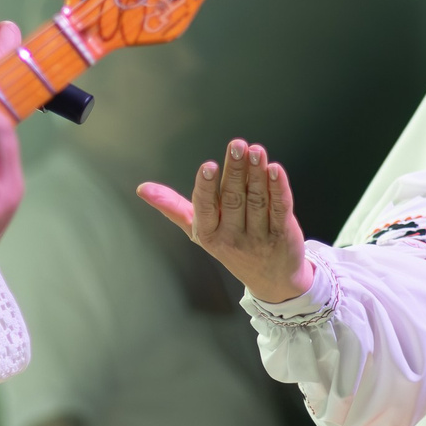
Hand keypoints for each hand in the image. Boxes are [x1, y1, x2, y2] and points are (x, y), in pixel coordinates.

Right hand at [138, 139, 312, 303]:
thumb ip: (173, 207)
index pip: (205, 209)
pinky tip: (275, 170)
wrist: (271, 280)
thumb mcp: (198, 231)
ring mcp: (259, 237)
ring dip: (257, 174)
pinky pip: (280, 208)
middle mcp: (233, 237)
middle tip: (237, 145)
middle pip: (233, 199)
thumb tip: (143, 189)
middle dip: (235, 170)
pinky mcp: (282, 233)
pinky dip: (278, 188)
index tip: (208, 166)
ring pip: (257, 201)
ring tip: (256, 151)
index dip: (207, 188)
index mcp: (208, 234)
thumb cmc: (231, 247)